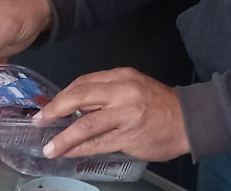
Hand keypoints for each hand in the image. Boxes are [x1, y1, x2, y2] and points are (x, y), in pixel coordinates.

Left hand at [37, 67, 189, 162]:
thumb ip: (108, 93)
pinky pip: (98, 143)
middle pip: (80, 97)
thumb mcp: (134, 87)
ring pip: (86, 124)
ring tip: (50, 147)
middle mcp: (122, 92)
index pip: (84, 82)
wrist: (190, 120)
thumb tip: (77, 107)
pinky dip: (80, 149)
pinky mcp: (129, 136)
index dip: (62, 96)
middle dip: (55, 110)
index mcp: (122, 76)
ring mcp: (126, 114)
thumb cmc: (160, 105)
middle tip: (40, 120)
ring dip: (64, 137)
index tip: (49, 107)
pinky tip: (69, 153)